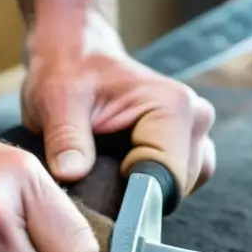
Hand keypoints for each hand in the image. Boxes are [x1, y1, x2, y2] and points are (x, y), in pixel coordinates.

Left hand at [21, 11, 216, 195]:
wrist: (76, 53)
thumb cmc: (67, 71)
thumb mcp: (56, 99)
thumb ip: (66, 137)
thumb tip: (71, 174)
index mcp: (173, 106)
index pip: (167, 178)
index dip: (133, 197)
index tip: (98, 197)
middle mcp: (195, 119)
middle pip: (176, 188)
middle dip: (135, 195)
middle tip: (92, 184)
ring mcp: (195, 134)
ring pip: (178, 189)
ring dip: (142, 192)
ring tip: (103, 173)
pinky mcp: (185, 146)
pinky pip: (174, 183)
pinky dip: (146, 187)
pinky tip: (115, 172)